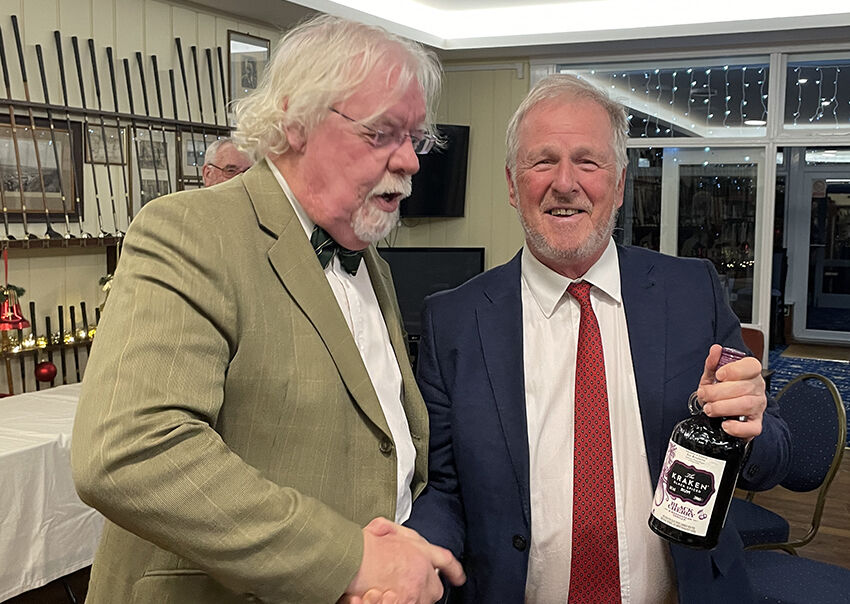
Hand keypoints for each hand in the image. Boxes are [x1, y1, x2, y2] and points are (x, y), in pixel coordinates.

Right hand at [344, 517, 464, 603]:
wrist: (352, 561)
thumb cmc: (363, 546)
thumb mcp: (384, 527)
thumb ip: (400, 534)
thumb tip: (401, 536)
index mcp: (419, 551)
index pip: (445, 560)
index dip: (454, 570)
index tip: (458, 577)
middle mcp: (422, 572)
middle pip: (435, 588)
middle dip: (426, 588)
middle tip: (409, 586)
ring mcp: (415, 592)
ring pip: (423, 601)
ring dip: (413, 598)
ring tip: (394, 592)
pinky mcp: (407, 602)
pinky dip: (402, 601)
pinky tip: (389, 597)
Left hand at [697, 344, 765, 440]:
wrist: (725, 411)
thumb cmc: (721, 390)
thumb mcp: (713, 375)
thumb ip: (713, 363)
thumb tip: (715, 349)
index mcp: (750, 373)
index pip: (751, 366)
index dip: (734, 370)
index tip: (719, 375)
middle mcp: (757, 388)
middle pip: (744, 387)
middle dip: (718, 392)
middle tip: (705, 395)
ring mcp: (758, 406)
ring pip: (747, 405)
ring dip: (723, 407)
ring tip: (709, 408)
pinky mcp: (755, 424)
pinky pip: (752, 428)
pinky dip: (737, 428)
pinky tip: (725, 424)